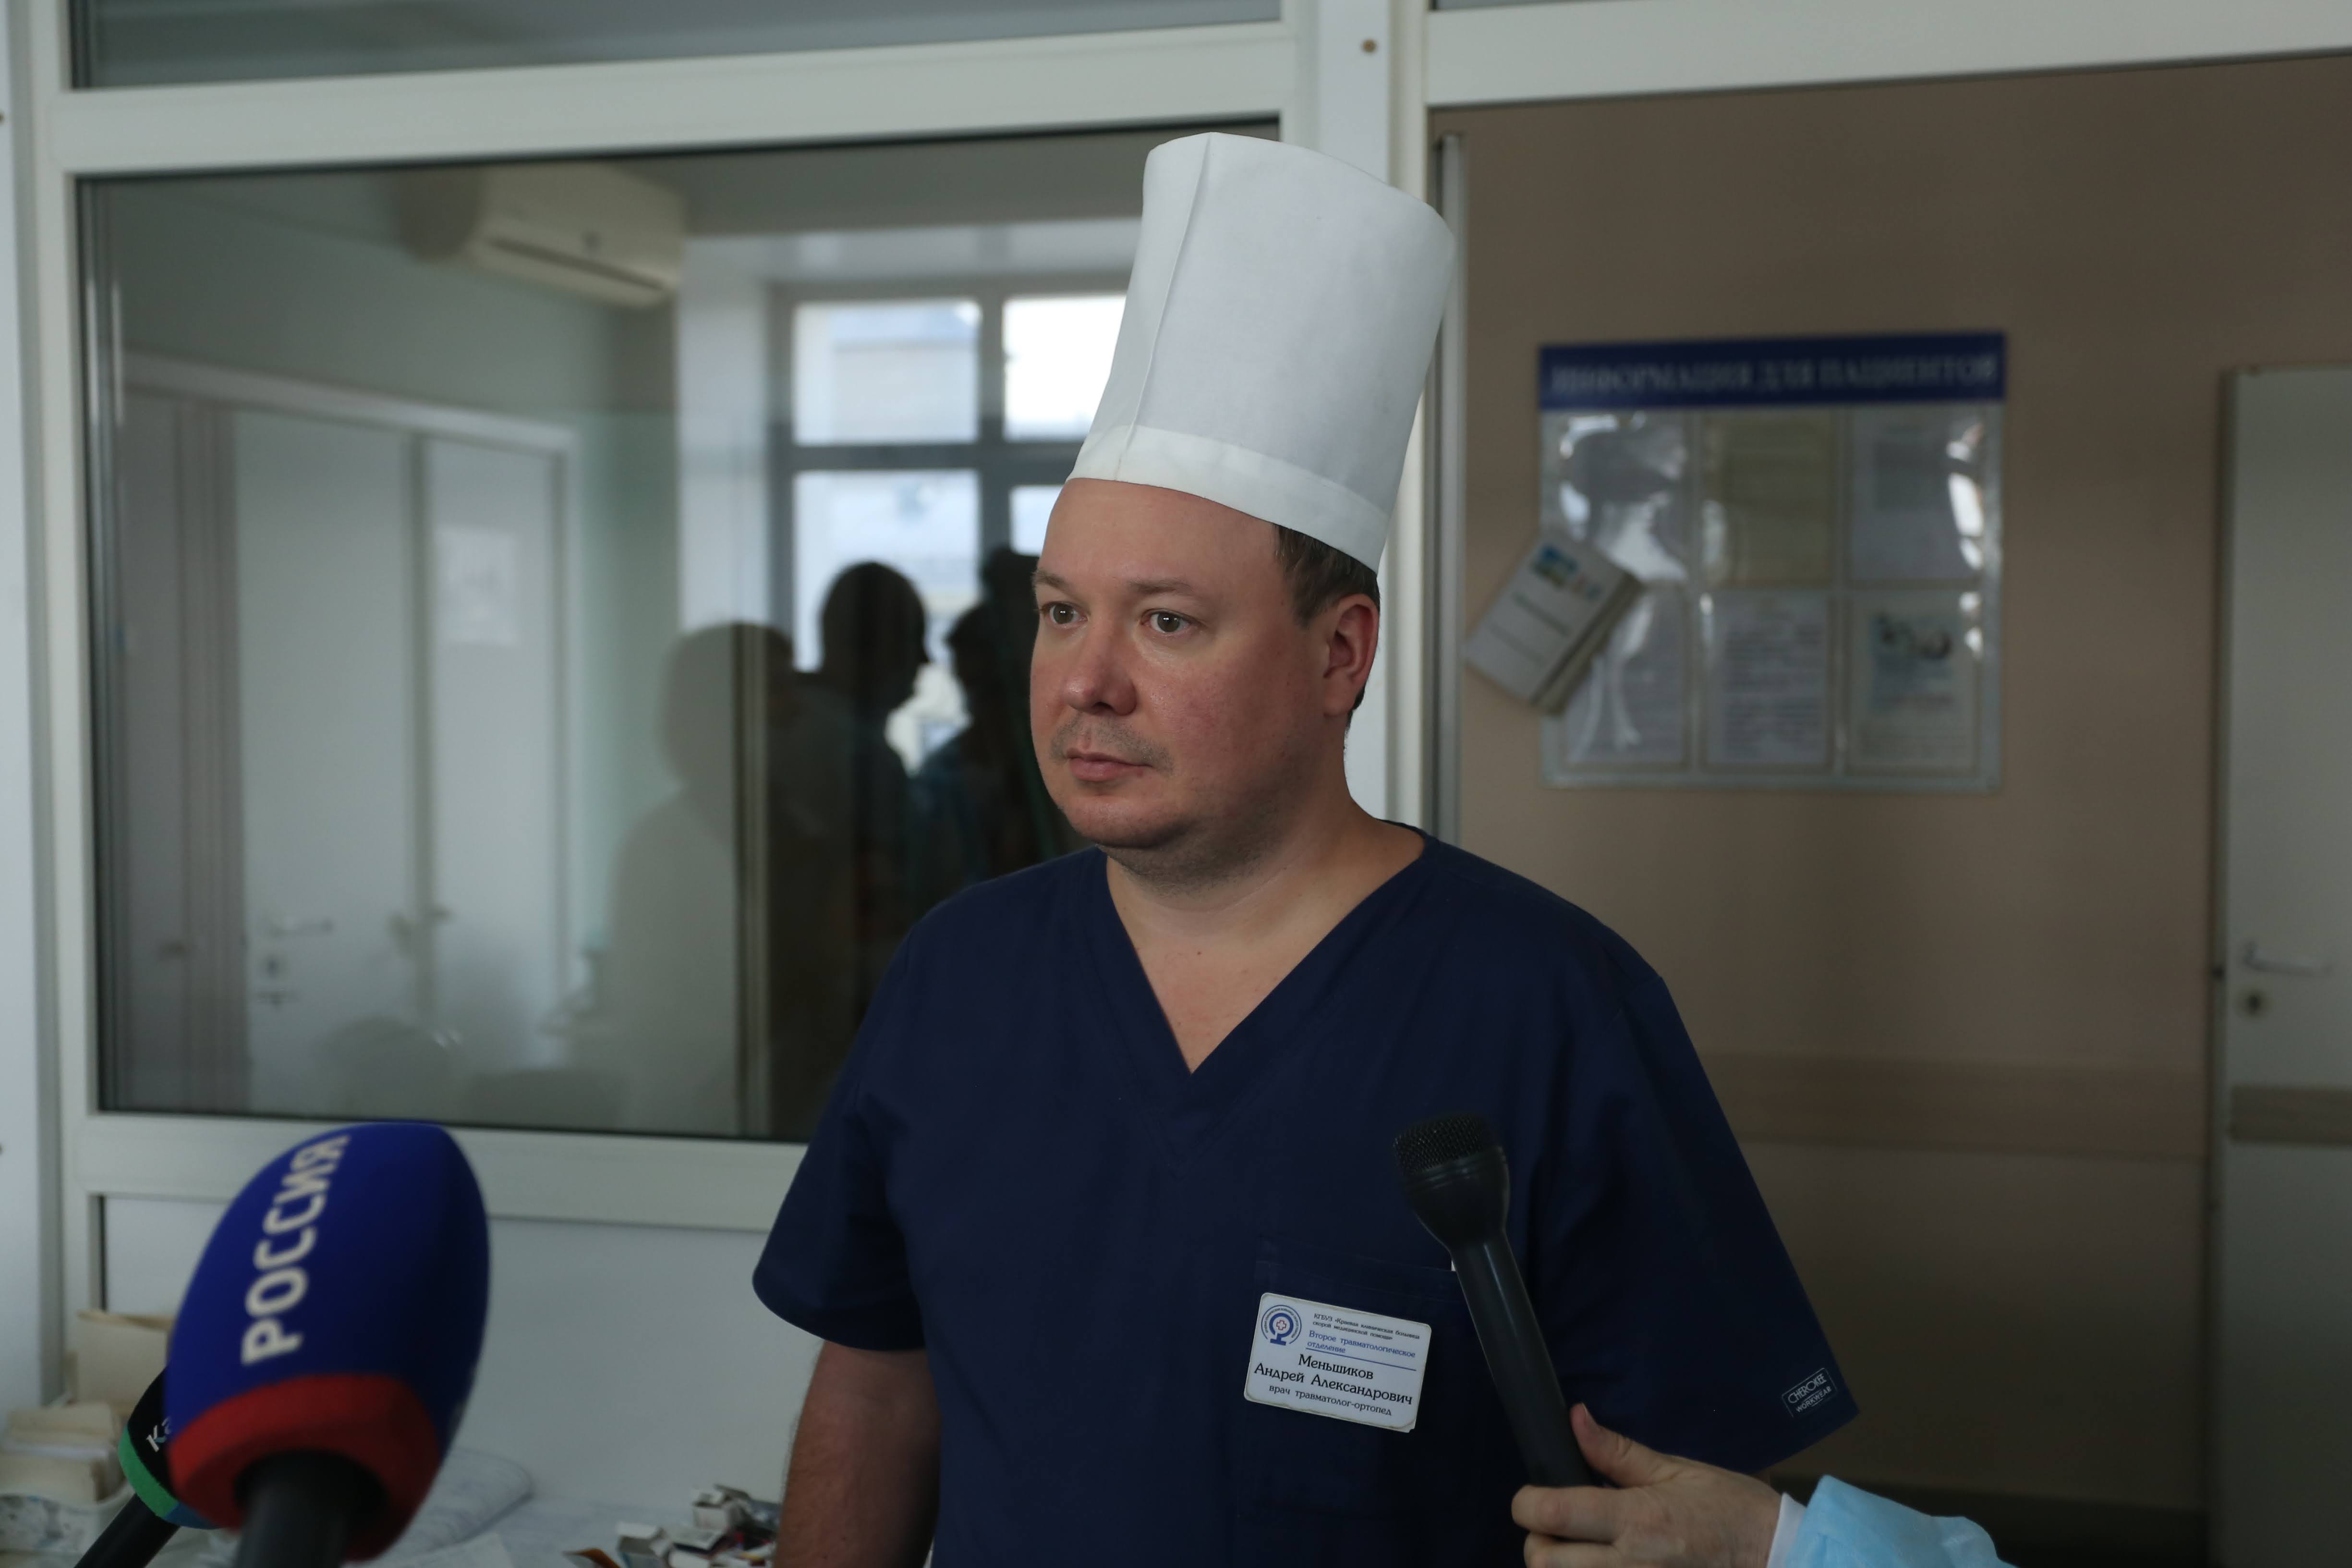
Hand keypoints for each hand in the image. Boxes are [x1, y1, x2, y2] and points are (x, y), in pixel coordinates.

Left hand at [1512, 1404, 1780, 1567]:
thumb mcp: (1676, 1471)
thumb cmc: (1730, 1509)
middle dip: (1539, 1542)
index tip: (1534, 1496)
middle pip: (1543, 1562)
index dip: (1527, 1503)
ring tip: (1582, 1552)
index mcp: (1636, 1520)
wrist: (1778, 1557)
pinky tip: (1603, 1564)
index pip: (1551, 1514)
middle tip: (1559, 1528)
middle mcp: (1630, 1565)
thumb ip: (1617, 1453)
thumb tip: (1574, 1419)